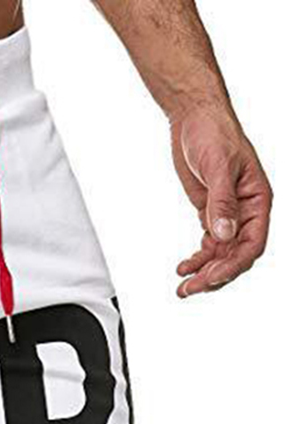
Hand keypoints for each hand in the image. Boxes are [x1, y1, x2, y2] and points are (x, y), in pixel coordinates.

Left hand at [172, 106, 272, 297]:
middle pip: (236, 254)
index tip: (212, 278)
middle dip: (215, 275)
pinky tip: (183, 268)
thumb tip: (224, 234)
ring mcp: (229, 213)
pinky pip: (209, 244)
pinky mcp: (211, 212)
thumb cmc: (213, 133)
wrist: (194, 118)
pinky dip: (197, 259)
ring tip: (182, 288)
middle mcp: (246, 210)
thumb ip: (221, 202)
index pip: (253, 243)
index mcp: (258, 199)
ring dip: (204, 272)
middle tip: (190, 289)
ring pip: (222, 253)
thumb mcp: (218, 166)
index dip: (234, 264)